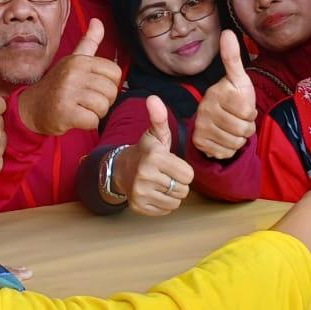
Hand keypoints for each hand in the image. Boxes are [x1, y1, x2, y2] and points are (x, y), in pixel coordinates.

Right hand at [15, 19, 121, 135]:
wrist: (31, 107)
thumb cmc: (57, 85)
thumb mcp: (73, 60)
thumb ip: (89, 42)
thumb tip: (98, 20)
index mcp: (79, 61)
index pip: (114, 73)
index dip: (108, 84)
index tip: (94, 87)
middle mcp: (73, 73)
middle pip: (111, 91)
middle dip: (103, 101)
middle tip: (86, 101)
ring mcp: (68, 93)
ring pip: (104, 107)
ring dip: (96, 113)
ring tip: (81, 109)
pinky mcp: (65, 112)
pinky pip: (93, 121)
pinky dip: (88, 124)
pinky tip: (76, 118)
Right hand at [127, 96, 194, 215]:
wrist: (121, 169)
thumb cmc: (146, 151)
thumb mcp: (155, 134)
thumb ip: (159, 117)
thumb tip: (153, 98)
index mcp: (155, 157)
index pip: (188, 175)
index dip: (183, 171)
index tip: (172, 164)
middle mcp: (146, 175)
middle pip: (183, 190)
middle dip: (178, 183)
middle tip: (166, 174)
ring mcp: (140, 192)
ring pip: (175, 202)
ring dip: (172, 194)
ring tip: (160, 183)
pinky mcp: (138, 206)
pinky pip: (165, 211)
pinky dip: (163, 204)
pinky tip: (154, 192)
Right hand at [191, 31, 257, 158]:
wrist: (217, 119)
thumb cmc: (233, 97)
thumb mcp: (238, 79)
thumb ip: (232, 58)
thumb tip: (227, 32)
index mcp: (217, 92)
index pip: (247, 112)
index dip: (251, 113)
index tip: (243, 107)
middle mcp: (205, 109)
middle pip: (243, 130)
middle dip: (246, 128)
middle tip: (238, 120)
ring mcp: (201, 126)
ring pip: (235, 143)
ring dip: (239, 139)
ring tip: (232, 129)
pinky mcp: (199, 142)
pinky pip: (225, 152)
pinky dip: (228, 149)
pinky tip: (223, 139)